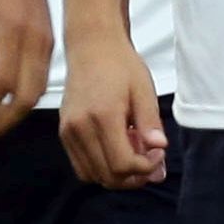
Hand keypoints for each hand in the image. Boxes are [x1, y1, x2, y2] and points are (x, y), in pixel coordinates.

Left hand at [0, 0, 54, 145]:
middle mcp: (35, 40)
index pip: (1, 85)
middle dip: (2, 123)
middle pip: (26, 97)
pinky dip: (24, 99)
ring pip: (37, 91)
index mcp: (11, 32)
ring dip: (13, 115)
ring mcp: (46, 41)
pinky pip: (41, 79)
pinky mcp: (50, 41)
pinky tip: (5, 107)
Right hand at [59, 27, 167, 188]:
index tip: (158, 154)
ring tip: (132, 152)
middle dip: (134, 177)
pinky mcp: (64, 133)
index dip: (145, 168)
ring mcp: (69, 131)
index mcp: (103, 116)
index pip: (122, 164)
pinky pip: (81, 166)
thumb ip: (150, 122)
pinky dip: (101, 167)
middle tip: (150, 159)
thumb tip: (159, 147)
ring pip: (93, 175)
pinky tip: (115, 149)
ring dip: (117, 175)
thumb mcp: (143, 90)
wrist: (91, 47)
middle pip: (107, 176)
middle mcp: (80, 127)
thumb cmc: (120, 65)